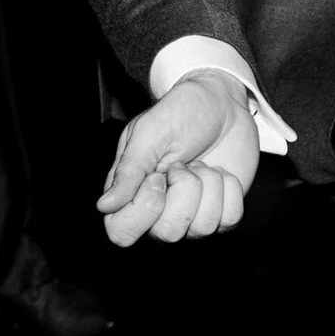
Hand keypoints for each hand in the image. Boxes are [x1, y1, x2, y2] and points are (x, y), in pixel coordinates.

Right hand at [96, 72, 260, 245]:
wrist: (222, 102)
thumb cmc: (179, 113)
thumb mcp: (148, 134)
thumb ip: (128, 171)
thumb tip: (104, 206)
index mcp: (130, 194)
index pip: (122, 233)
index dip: (145, 208)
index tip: (157, 175)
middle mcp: (159, 212)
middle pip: (168, 233)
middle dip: (185, 190)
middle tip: (183, 164)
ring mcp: (192, 214)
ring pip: (203, 228)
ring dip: (208, 184)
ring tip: (201, 163)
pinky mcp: (221, 210)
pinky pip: (229, 219)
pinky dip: (230, 189)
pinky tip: (221, 172)